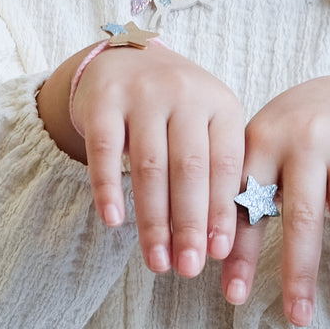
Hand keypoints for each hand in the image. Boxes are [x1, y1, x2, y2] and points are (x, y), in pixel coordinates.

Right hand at [37, 39, 244, 276]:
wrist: (125, 58)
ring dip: (153, 221)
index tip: (219, 254)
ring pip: (149, 166)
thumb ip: (215, 174)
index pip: (226, 165)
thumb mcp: (206, 127)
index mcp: (220, 104)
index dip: (222, 211)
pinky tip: (114, 222)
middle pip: (189, 169)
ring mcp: (143, 93)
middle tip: (189, 269)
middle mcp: (185, 93)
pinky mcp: (103, 99)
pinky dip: (108, 188)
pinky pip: (105, 151)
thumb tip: (219, 247)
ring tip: (157, 262)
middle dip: (190, 225)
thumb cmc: (176, 110)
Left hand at [221, 76, 329, 324]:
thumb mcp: (255, 157)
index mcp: (263, 141)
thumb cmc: (284, 138)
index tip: (234, 297)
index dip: (241, 251)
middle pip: (302, 213)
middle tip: (298, 317)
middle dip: (299, 268)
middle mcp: (306, 141)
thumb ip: (236, 204)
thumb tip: (214, 268)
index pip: (248, 204)